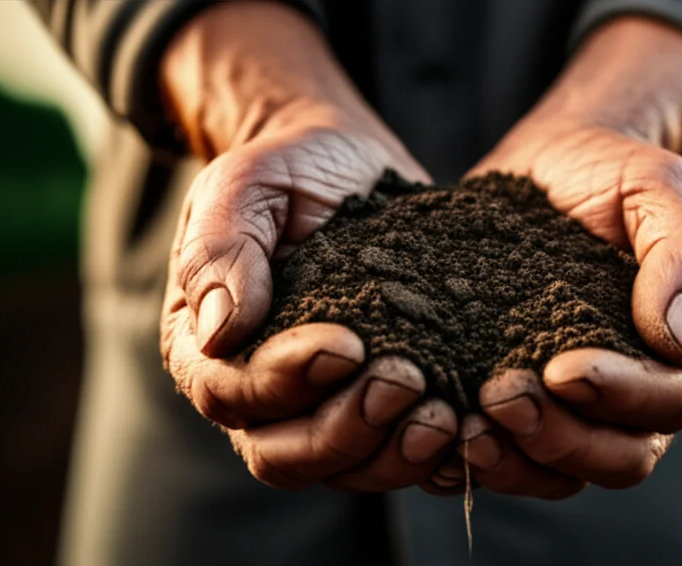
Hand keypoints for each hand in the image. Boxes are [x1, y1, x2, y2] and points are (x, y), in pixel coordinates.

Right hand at [158, 3, 457, 490]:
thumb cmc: (288, 172)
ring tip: (447, 417)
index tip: (346, 345)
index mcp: (209, 347)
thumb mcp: (245, 187)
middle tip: (405, 383)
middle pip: (287, 454)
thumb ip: (220, 249)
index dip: (285, 381)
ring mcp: (324, 407)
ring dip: (395, 453)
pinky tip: (471, 431)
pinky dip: (432, 457)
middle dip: (348, 430)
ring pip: (346, 467)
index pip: (232, 393)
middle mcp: (259, 394)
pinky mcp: (381, 407)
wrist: (347, 164)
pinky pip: (397, 455)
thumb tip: (220, 332)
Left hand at [449, 17, 681, 497]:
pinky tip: (439, 438)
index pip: (672, 399)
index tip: (563, 369)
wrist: (554, 164)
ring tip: (464, 429)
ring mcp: (582, 407)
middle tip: (501, 398)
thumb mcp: (662, 189)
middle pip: (619, 457)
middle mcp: (643, 393)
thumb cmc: (615, 173)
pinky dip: (478, 462)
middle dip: (561, 438)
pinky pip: (511, 460)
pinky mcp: (527, 405)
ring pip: (563, 473)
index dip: (621, 395)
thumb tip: (678, 340)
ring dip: (515, 463)